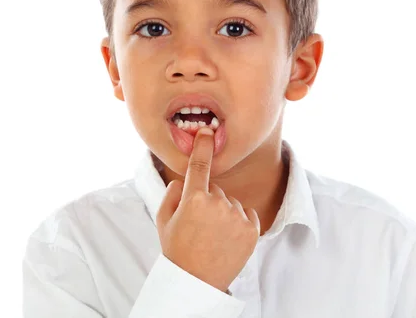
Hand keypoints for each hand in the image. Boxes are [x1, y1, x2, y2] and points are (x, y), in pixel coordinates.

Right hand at [156, 127, 260, 292]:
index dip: (203, 146)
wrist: (197, 282)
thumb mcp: (163, 219)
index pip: (199, 165)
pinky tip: (227, 238)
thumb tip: (185, 179)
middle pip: (215, 189)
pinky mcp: (252, 229)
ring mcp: (237, 216)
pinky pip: (246, 213)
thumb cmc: (177, 250)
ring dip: (223, 212)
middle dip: (207, 200)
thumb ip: (172, 193)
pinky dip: (239, 221)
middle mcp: (218, 203)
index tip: (207, 132)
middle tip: (198, 225)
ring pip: (230, 202)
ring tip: (212, 235)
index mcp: (194, 199)